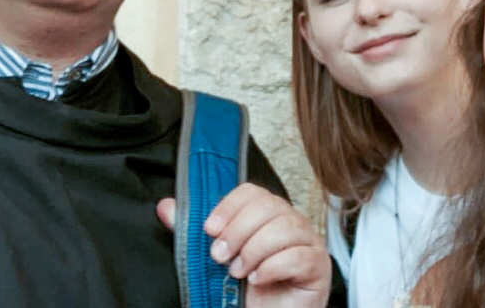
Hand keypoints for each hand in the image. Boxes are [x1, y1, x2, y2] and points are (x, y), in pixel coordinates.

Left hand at [157, 183, 329, 307]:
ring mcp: (308, 242)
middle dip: (238, 231)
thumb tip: (166, 206)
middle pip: (268, 206)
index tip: (210, 229)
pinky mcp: (318, 265)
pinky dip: (273, 267)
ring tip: (239, 272)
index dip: (230, 207)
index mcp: (268, 215)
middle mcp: (291, 222)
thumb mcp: (215, 259)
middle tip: (220, 257)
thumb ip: (191, 234)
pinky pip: (298, 256)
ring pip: (284, 228)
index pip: (252, 192)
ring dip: (254, 251)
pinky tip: (258, 279)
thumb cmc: (246, 291)